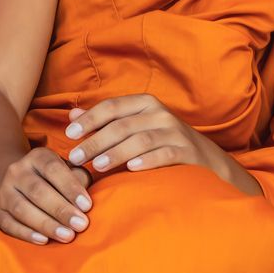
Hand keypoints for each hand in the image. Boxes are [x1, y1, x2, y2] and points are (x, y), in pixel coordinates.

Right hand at [0, 146, 91, 244]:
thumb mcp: (68, 170)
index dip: (70, 188)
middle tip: (81, 225)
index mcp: (37, 157)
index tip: (87, 206)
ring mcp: (4, 192)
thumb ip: (79, 179)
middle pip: (37, 191)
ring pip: (22, 209)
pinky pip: (9, 224)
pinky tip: (44, 240)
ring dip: (46, 224)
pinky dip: (26, 233)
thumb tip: (85, 200)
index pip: (53, 169)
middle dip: (61, 210)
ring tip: (67, 236)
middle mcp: (17, 171)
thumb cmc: (54, 179)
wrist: (18, 183)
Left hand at [65, 95, 236, 183]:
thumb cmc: (160, 141)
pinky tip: (131, 169)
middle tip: (76, 157)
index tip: (69, 134)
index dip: (89, 119)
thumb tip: (71, 115)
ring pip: (140, 140)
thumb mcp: (134, 125)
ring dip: (116, 153)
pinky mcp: (186, 151)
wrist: (204, 158)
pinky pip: (164, 154)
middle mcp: (160, 114)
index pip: (112, 107)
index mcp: (145, 103)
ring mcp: (175, 132)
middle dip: (96, 141)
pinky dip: (147, 160)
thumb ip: (105, 121)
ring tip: (97, 166)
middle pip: (122, 125)